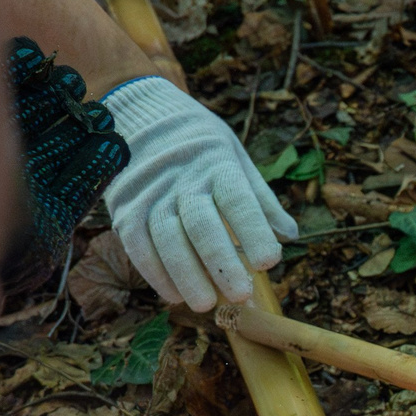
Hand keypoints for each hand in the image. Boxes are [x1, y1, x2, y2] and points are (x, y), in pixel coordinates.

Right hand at [100, 78, 297, 309]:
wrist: (136, 110)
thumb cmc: (197, 140)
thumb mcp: (234, 154)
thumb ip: (260, 197)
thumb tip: (290, 235)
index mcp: (217, 164)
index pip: (238, 200)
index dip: (253, 231)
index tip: (269, 262)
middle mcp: (182, 180)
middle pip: (202, 225)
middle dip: (221, 263)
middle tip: (240, 297)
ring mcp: (150, 194)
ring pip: (167, 239)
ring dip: (186, 275)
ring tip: (206, 305)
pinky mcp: (125, 208)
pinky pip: (137, 245)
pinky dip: (155, 273)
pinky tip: (174, 294)